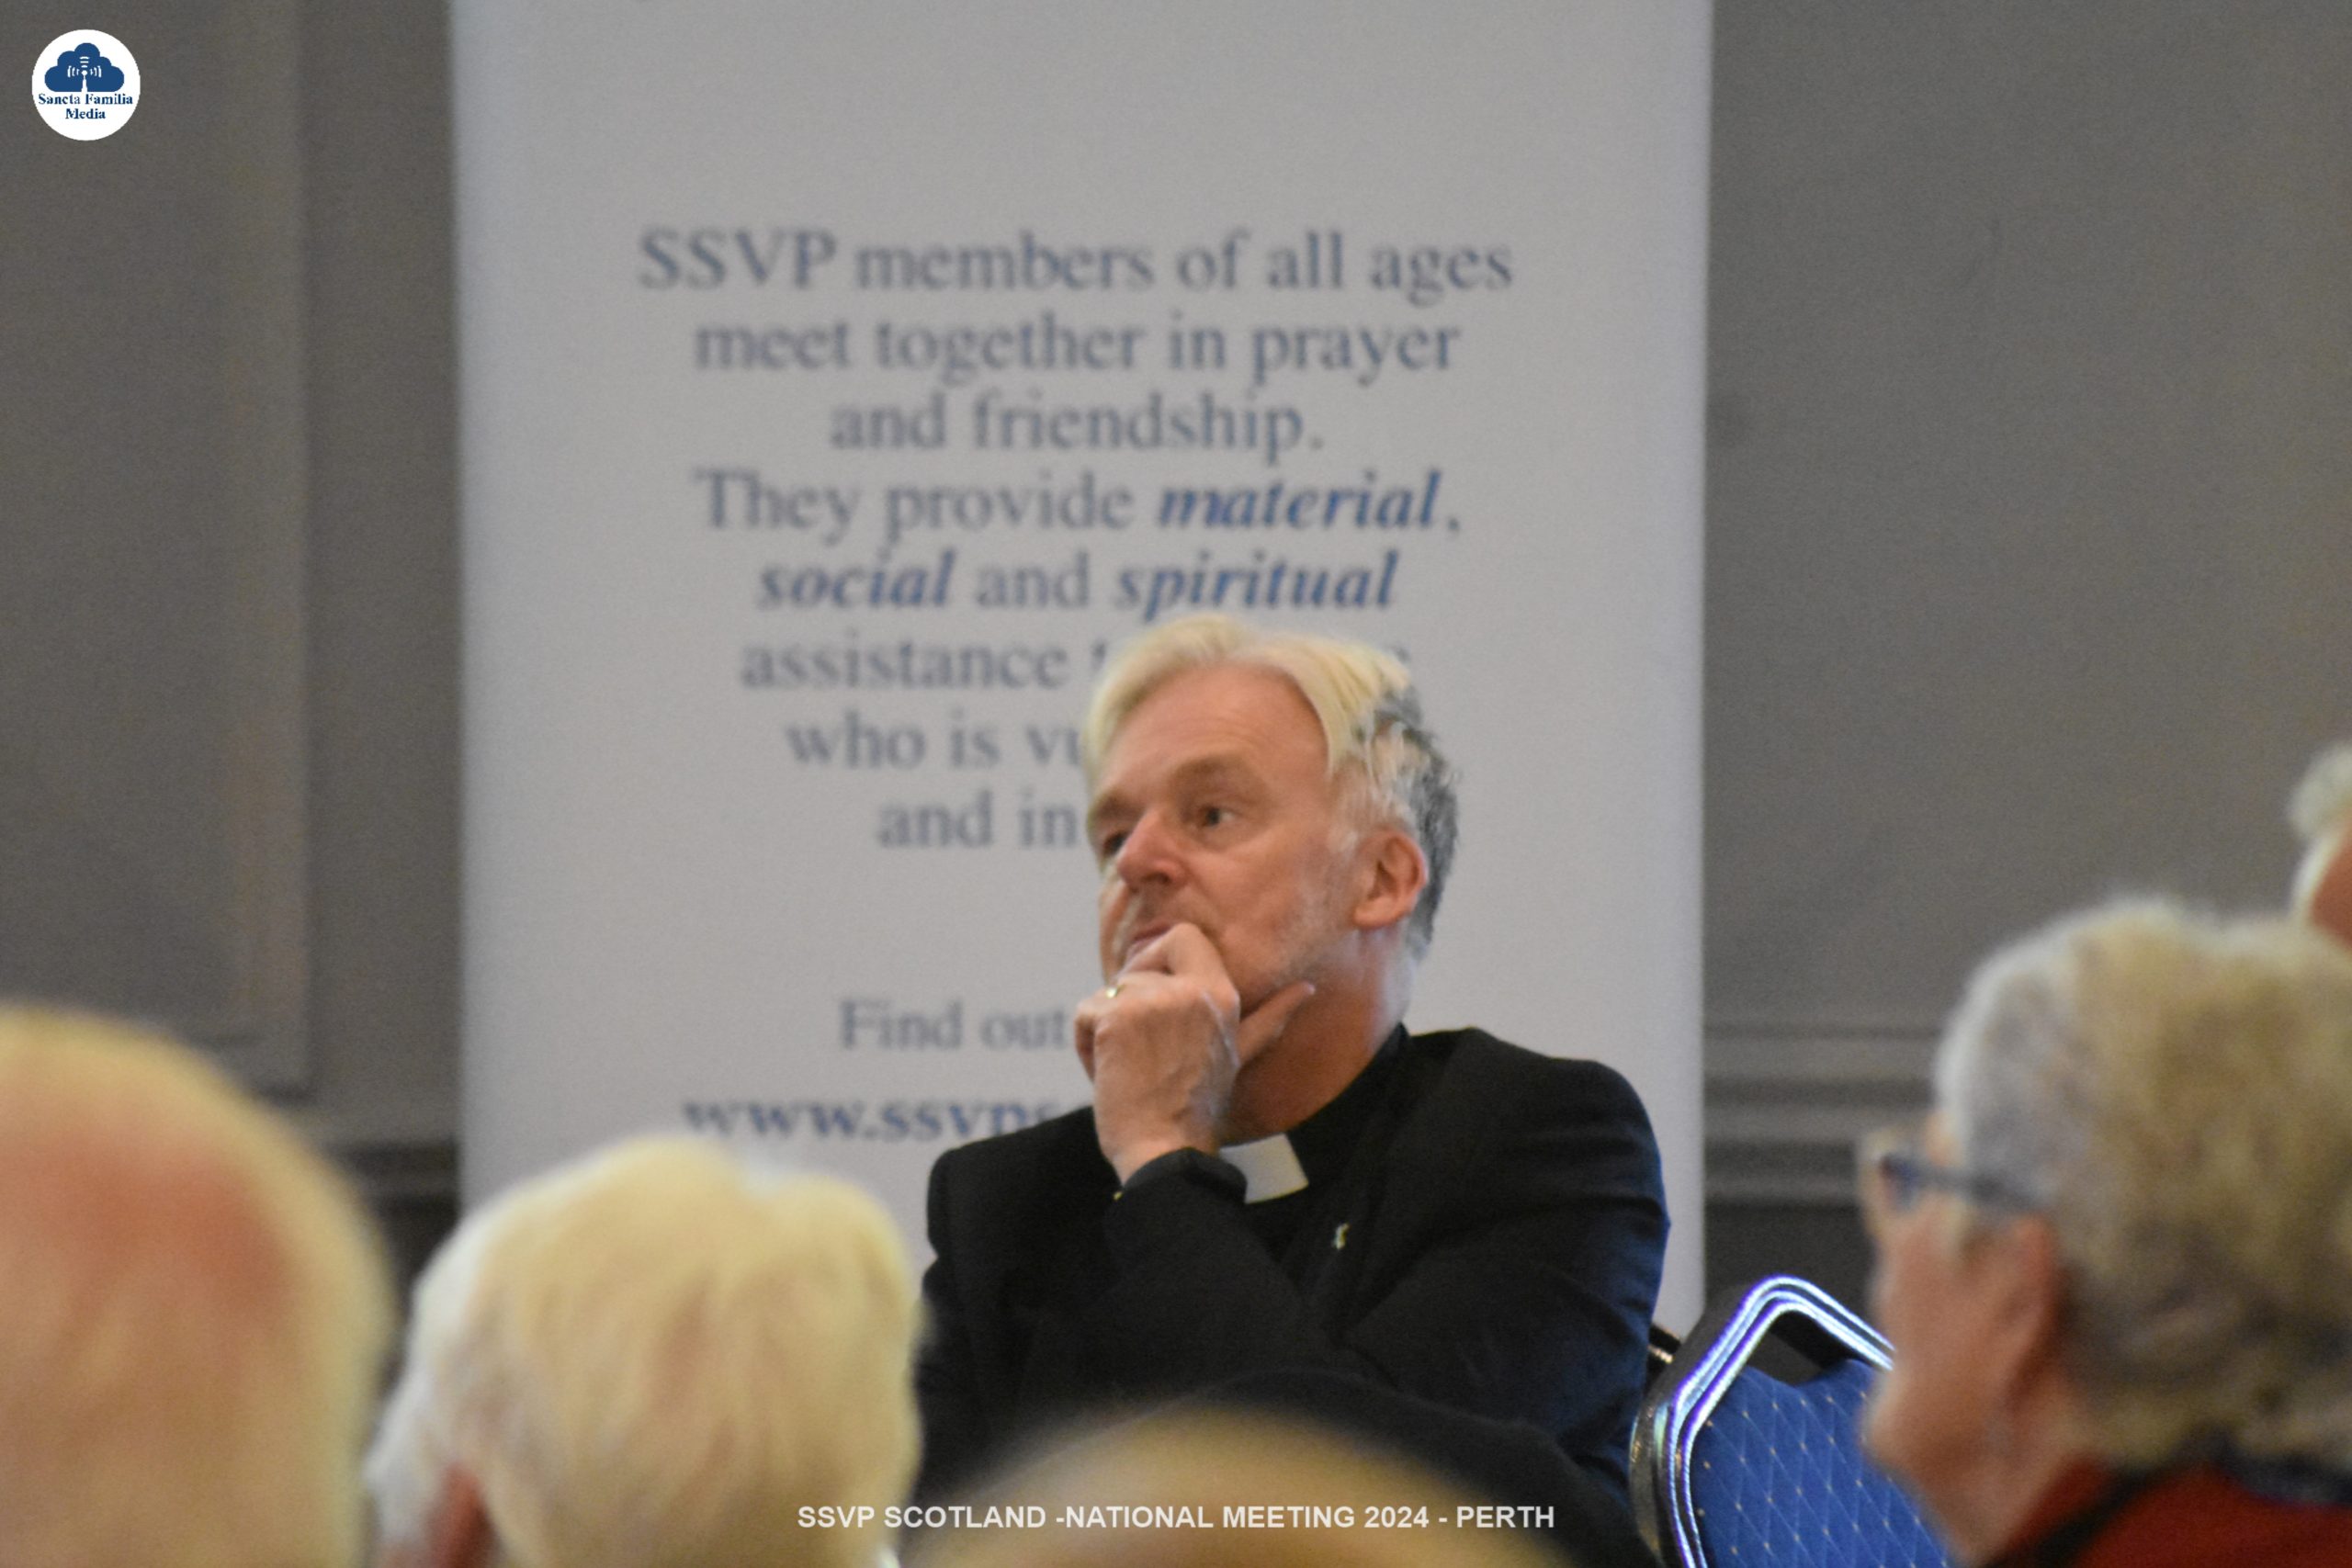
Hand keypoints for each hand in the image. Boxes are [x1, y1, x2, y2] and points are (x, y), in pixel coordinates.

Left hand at [1073, 924, 1314, 1181]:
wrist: (1168, 1154)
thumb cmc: (1198, 1111)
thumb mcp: (1239, 1055)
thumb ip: (1269, 1018)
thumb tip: (1308, 987)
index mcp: (1222, 994)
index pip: (1183, 935)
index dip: (1157, 957)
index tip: (1154, 996)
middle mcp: (1190, 990)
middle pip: (1135, 965)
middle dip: (1124, 997)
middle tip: (1133, 1040)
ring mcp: (1152, 1003)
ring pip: (1107, 993)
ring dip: (1104, 1031)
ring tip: (1127, 1070)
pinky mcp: (1116, 1020)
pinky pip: (1086, 1014)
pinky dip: (1087, 1045)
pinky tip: (1108, 1075)